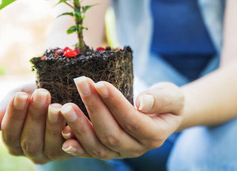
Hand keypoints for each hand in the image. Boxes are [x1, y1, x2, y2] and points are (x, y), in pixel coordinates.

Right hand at [0, 85, 72, 163]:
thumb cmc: (41, 94)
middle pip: (29, 139)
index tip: (21, 96)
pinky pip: (70, 147)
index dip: (15, 114)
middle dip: (35, 115)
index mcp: (14, 140)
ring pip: (49, 144)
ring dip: (52, 124)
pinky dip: (70, 135)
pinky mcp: (71, 151)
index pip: (10, 132)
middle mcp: (31, 151)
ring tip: (56, 106)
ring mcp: (50, 153)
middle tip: (42, 94)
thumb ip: (6, 107)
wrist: (68, 93)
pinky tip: (70, 124)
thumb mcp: (24, 94)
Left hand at [60, 77, 183, 158]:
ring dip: (80, 127)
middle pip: (112, 133)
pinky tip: (63, 134)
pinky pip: (91, 153)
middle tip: (81, 83)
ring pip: (98, 146)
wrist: (163, 114)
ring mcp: (122, 153)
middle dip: (94, 107)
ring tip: (65, 107)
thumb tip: (143, 102)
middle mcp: (137, 148)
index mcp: (155, 134)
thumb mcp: (172, 95)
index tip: (100, 83)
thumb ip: (162, 99)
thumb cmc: (167, 100)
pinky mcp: (110, 152)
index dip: (115, 103)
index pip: (132, 119)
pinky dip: (76, 146)